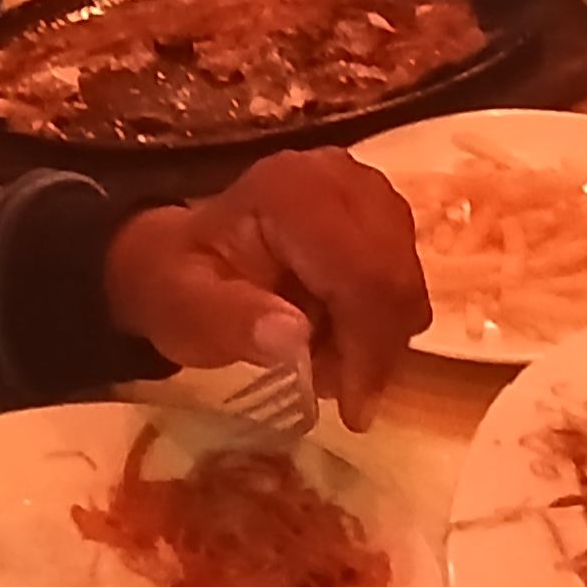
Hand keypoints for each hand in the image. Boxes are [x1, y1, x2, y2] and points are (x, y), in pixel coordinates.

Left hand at [101, 147, 431, 427]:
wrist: (181, 257)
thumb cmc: (181, 285)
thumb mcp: (185, 311)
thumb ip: (232, 321)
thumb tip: (295, 336)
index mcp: (292, 191)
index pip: (362, 272)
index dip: (368, 346)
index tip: (353, 409)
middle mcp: (341, 177)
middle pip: (395, 278)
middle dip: (372, 349)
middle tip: (328, 388)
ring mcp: (366, 190)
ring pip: (405, 284)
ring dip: (373, 338)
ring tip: (317, 356)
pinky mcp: (379, 211)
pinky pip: (402, 281)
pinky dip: (376, 322)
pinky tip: (331, 333)